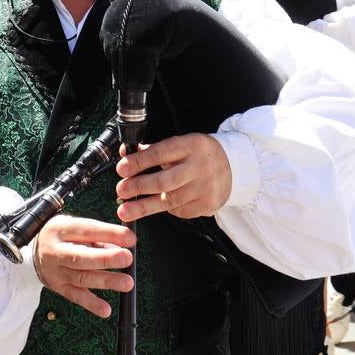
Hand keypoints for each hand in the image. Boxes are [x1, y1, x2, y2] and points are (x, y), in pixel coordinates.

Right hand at [33, 215, 134, 318]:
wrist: (34, 251)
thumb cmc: (62, 236)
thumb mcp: (75, 228)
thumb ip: (99, 237)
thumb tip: (124, 246)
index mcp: (61, 229)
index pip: (86, 230)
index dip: (109, 234)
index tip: (130, 238)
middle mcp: (56, 251)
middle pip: (80, 256)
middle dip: (106, 258)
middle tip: (128, 258)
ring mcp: (56, 272)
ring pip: (82, 278)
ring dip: (106, 281)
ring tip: (127, 283)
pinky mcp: (59, 288)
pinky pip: (76, 297)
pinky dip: (91, 304)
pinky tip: (106, 310)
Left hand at [114, 133, 230, 221]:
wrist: (234, 167)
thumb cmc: (201, 154)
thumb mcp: (182, 143)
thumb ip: (156, 150)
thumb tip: (128, 155)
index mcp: (191, 146)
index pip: (160, 153)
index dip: (139, 162)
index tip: (122, 169)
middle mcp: (199, 167)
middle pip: (164, 181)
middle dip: (139, 187)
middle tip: (121, 191)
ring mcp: (204, 188)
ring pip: (170, 201)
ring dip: (144, 207)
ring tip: (126, 210)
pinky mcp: (207, 205)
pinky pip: (180, 211)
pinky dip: (165, 209)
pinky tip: (155, 206)